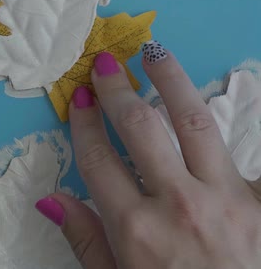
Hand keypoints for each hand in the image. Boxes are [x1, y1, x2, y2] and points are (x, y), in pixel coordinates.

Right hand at [36, 45, 260, 267]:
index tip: (78, 97)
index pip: (97, 157)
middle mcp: (177, 204)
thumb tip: (53, 199)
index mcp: (134, 228)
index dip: (84, 121)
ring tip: (154, 53)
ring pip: (192, 121)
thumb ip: (86, 241)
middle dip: (118, 90)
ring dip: (170, 81)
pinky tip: (208, 99)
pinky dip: (225, 122)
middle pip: (139, 127)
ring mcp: (225, 198)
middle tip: (106, 64)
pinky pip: (241, 149)